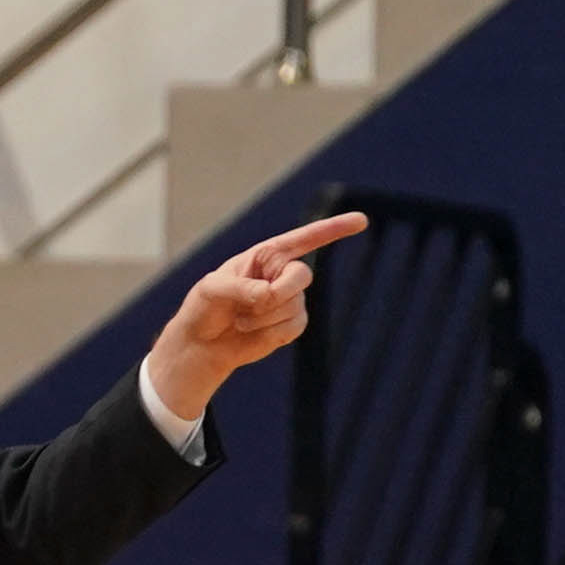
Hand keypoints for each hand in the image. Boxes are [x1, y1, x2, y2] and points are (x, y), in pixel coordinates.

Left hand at [144, 213, 366, 421]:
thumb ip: (240, 289)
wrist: (203, 343)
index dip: (334, 228)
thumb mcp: (212, 290)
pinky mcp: (291, 325)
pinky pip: (292, 328)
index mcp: (267, 254)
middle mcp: (283, 274)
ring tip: (240, 319)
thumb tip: (268, 297)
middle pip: (302, 276)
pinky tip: (250, 331)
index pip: (306, 238)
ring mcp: (290, 300)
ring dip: (263, 318)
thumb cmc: (204, 307)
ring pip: (294, 307)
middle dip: (278, 293)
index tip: (361, 220)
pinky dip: (269, 333)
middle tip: (251, 303)